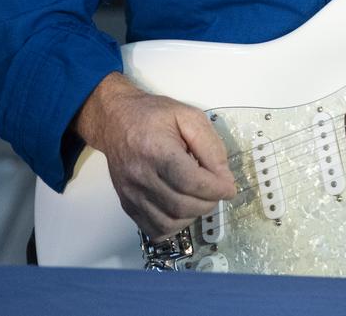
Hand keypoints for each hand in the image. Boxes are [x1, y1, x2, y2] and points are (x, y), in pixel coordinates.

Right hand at [74, 72, 237, 237]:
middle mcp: (140, 176)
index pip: (191, 182)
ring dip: (194, 215)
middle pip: (182, 205)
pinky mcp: (127, 205)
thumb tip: (224, 177)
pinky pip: (154, 229)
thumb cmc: (153, 115)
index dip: (216, 189)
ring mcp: (131, 194)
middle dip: (209, 202)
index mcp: (156, 149)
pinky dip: (175, 225)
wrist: (116, 121)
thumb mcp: (189, 116)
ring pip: (169, 222)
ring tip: (201, 197)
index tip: (229, 188)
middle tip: (217, 190)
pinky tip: (183, 209)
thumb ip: (210, 145)